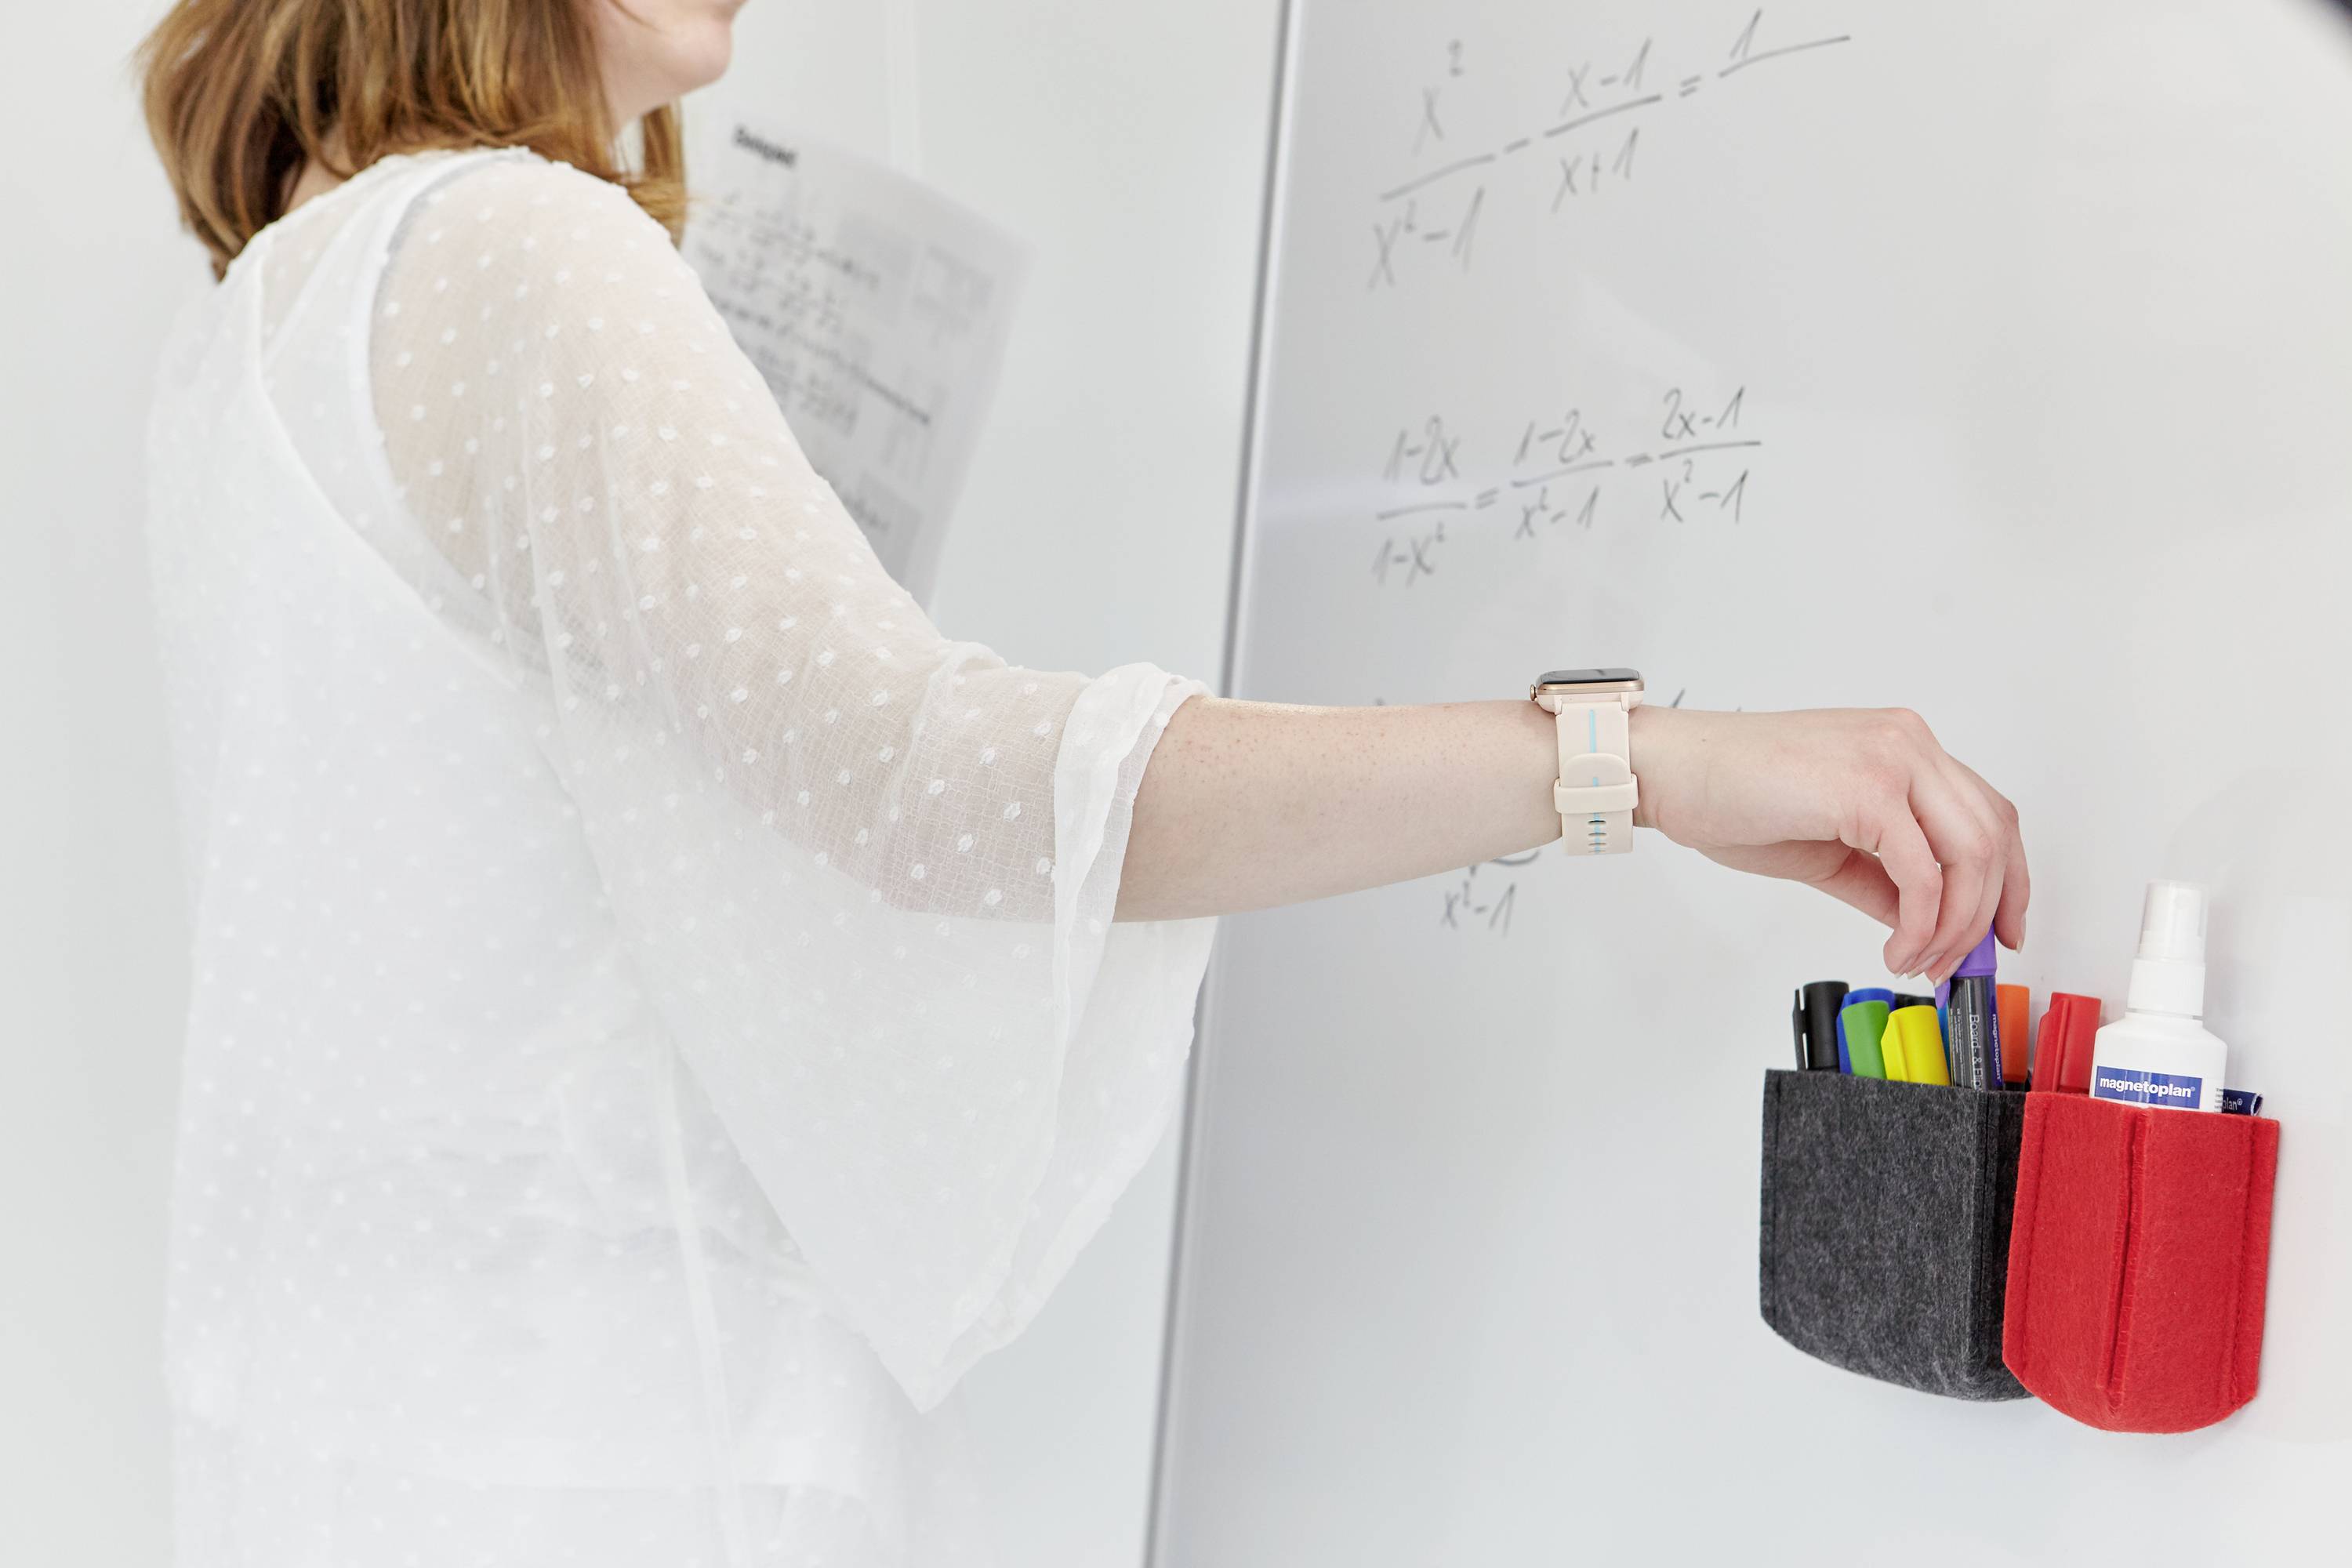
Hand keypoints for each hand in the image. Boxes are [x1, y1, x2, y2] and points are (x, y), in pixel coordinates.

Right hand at [1629, 705, 2027, 981]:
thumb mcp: (1828, 844)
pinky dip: (1920, 923)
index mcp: (1903, 747)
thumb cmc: (1730, 796)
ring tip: (1919, 960)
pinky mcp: (1869, 788)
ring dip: (1954, 924)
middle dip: (1984, 914)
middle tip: (1954, 964)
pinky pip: (1922, 873)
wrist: (1671, 772)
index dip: (2009, 880)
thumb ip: (1883, 876)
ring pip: (1972, 854)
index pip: (1988, 813)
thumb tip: (1925, 922)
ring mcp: (1893, 759)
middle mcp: (1909, 742)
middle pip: (1993, 836)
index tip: (2000, 933)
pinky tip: (1897, 948)